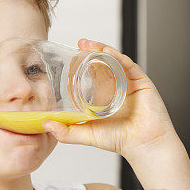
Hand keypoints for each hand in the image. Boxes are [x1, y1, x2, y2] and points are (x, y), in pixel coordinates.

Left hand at [41, 38, 178, 160]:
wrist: (143, 145)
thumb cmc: (119, 140)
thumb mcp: (86, 134)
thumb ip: (66, 132)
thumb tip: (46, 125)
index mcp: (104, 95)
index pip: (93, 74)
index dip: (81, 64)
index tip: (69, 57)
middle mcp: (117, 87)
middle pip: (103, 63)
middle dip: (90, 51)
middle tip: (78, 44)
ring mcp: (129, 83)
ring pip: (115, 60)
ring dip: (101, 50)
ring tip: (88, 44)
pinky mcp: (141, 82)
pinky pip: (129, 65)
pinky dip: (118, 57)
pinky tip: (107, 52)